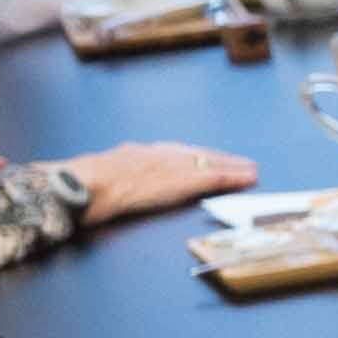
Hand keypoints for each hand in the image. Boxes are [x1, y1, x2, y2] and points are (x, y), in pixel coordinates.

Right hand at [56, 141, 253, 227]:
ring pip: (211, 163)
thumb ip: (113, 176)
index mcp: (138, 153)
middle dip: (219, 157)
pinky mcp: (184, 180)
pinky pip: (215, 177)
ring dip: (233, 166)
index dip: (192, 156)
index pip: (172, 152)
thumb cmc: (86, 183)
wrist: (90, 183)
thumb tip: (109, 185)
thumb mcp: (101, 173)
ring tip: (251, 170)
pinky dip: (234, 177)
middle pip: (196, 153)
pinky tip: (248, 178)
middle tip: (239, 161)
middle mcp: (160, 154)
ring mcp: (173, 166)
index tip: (205, 157)